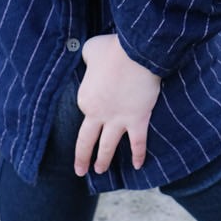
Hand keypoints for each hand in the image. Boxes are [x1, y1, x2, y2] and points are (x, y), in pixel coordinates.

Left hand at [74, 34, 161, 175]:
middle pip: (87, 141)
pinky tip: (138, 166)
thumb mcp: (90, 50)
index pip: (84, 110)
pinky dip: (138, 155)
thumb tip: (93, 61)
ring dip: (103, 160)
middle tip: (81, 171)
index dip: (89, 109)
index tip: (94, 108)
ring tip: (101, 170)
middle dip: (83, 158)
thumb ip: (88, 59)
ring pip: (108, 146)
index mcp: (84, 99)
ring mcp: (118, 120)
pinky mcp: (138, 120)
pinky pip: (138, 142)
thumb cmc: (112, 49)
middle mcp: (98, 114)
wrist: (136, 53)